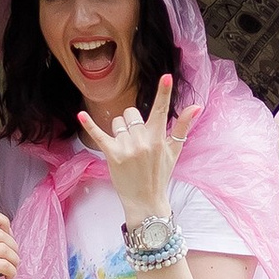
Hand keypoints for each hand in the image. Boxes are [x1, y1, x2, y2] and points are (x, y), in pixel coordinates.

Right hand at [0, 204, 21, 278]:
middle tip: (12, 261)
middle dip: (13, 247)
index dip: (2, 221)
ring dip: (14, 260)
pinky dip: (11, 271)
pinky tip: (8, 277)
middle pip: (0, 233)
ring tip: (11, 270)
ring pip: (4, 248)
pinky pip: (4, 263)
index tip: (7, 237)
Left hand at [77, 74, 184, 227]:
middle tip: (136, 141)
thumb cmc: (160, 174)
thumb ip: (183, 126)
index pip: (161, 110)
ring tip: (125, 147)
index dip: (164, 92)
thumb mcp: (174, 150)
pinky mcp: (112, 155)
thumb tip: (196, 106)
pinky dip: (89, 124)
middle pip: (131, 113)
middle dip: (131, 122)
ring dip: (119, 130)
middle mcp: (142, 140)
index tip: (166, 77)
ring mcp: (126, 148)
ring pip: (117, 122)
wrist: (146, 201)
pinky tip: (81, 115)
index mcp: (158, 137)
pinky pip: (99, 135)